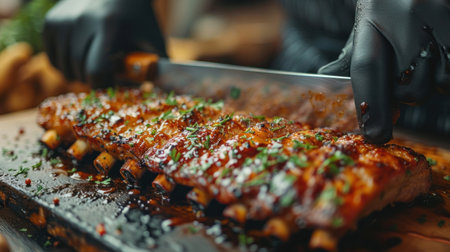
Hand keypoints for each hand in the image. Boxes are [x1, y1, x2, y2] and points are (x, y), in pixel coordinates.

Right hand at [43, 0, 165, 86]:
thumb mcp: (152, 40)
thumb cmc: (138, 19)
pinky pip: (52, 59)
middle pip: (80, 71)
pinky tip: (82, 56)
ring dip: (80, 75)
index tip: (113, 87)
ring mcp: (62, 20)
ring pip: (64, 69)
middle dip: (94, 80)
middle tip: (107, 75)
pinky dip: (66, 65)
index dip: (104, 85)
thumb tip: (161, 95)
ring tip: (96, 64)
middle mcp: (81, 21)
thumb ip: (156, 67)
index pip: (96, 70)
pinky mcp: (50, 21)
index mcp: (110, 26)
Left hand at [319, 0, 449, 143]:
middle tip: (403, 79)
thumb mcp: (366, 19)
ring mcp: (439, 15)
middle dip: (407, 95)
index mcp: (373, 16)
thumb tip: (325, 76)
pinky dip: (448, 70)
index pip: (368, 68)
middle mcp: (407, 15)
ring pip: (441, 82)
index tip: (375, 134)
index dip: (373, 106)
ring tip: (424, 61)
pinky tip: (439, 55)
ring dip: (433, 82)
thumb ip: (352, 51)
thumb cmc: (387, 1)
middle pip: (412, 87)